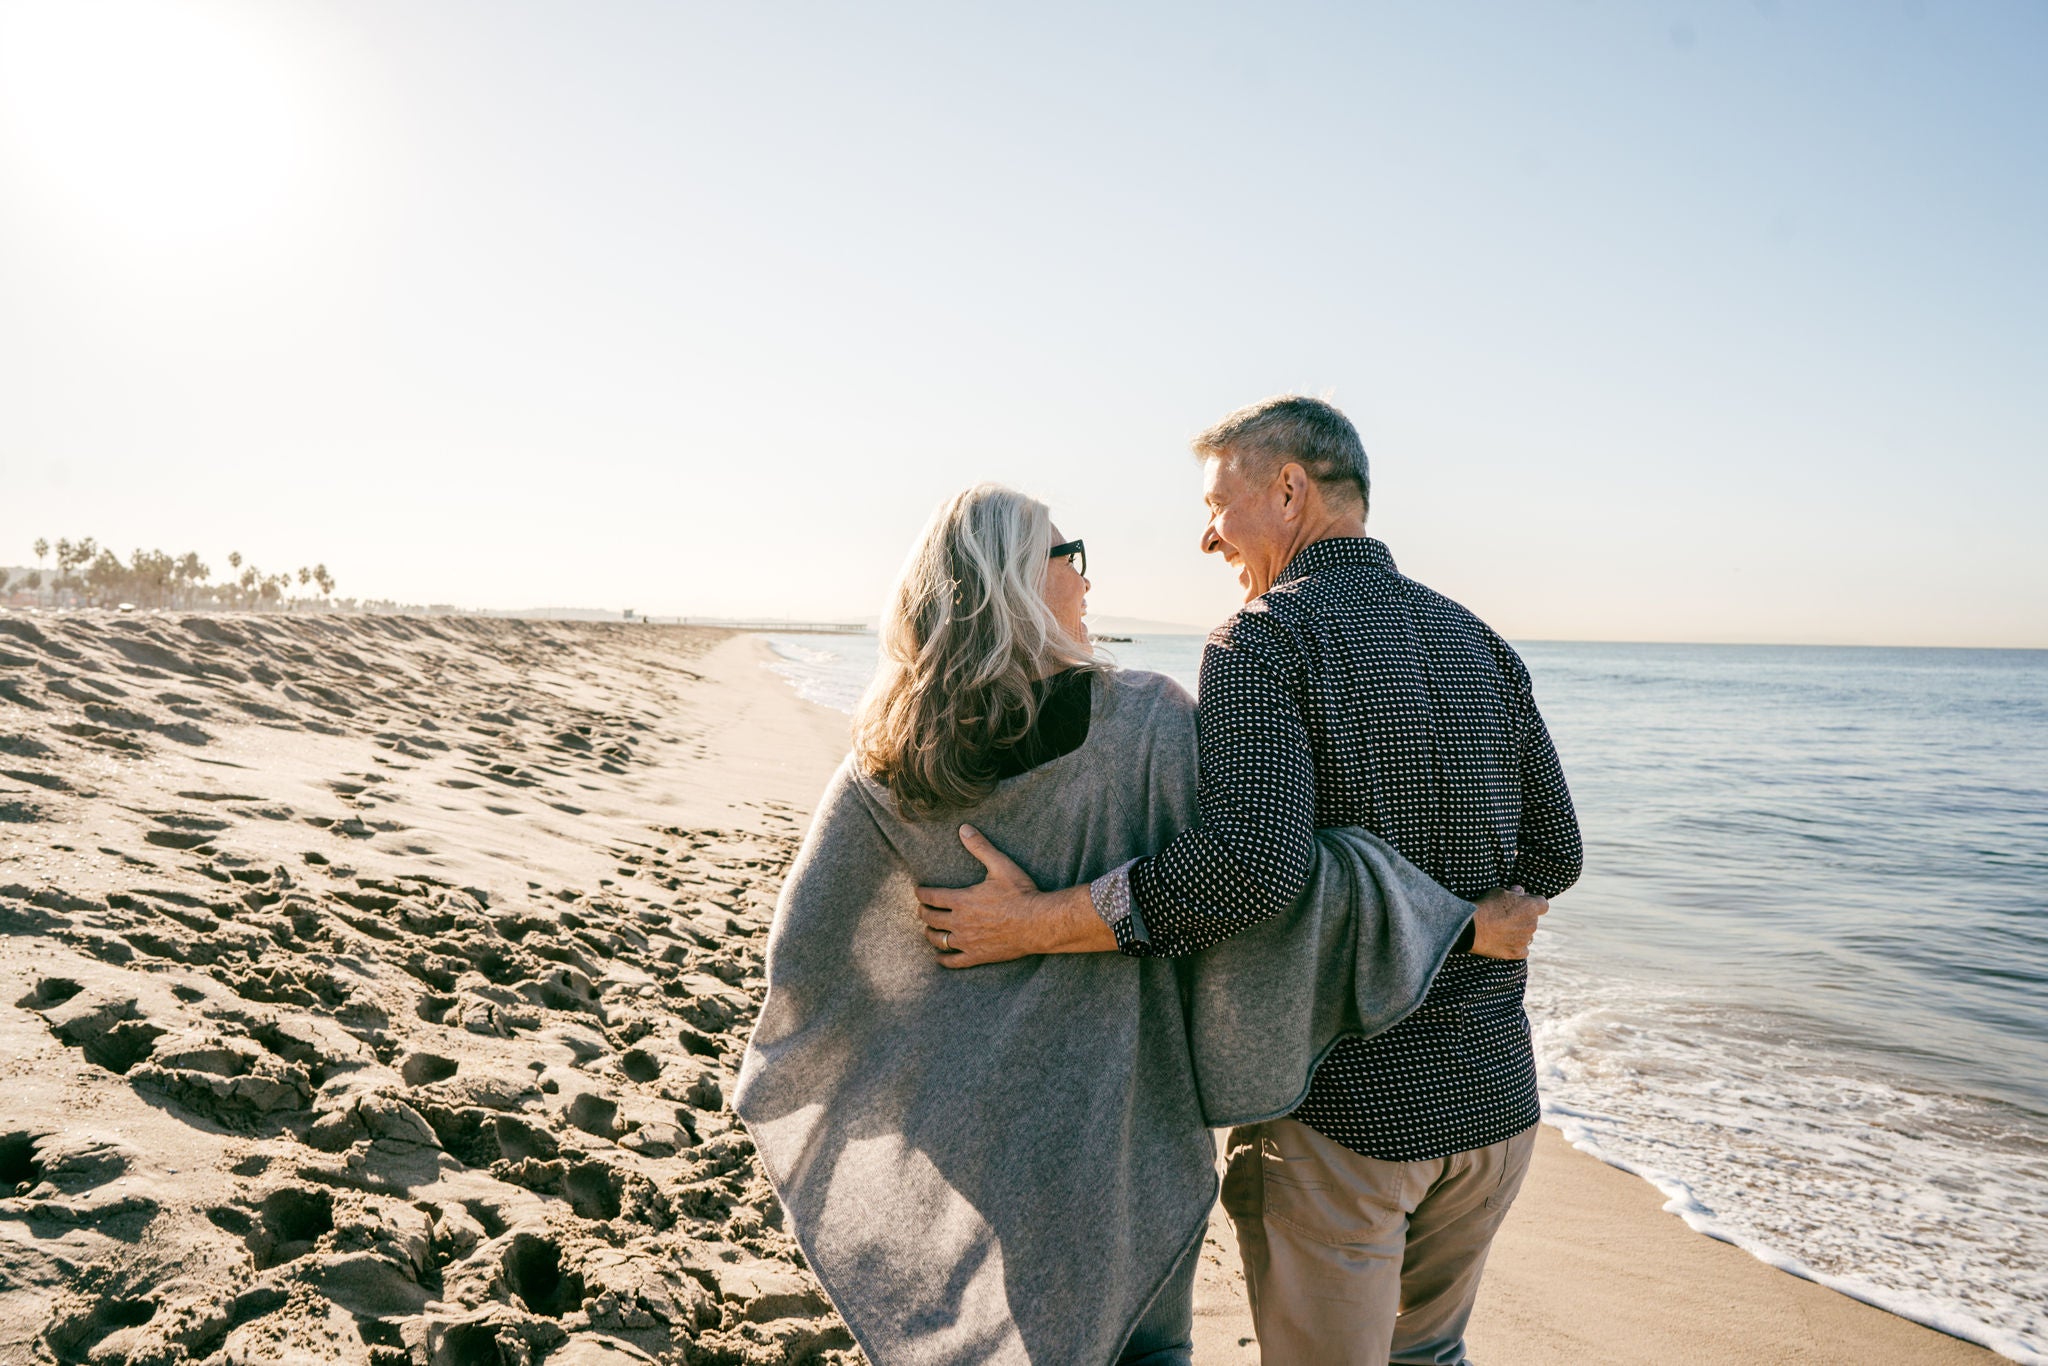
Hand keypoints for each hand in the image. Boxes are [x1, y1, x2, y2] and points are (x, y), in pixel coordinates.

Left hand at [914, 825, 1115, 967]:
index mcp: (961, 900)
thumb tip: (963, 828)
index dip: (921, 893)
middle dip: (923, 912)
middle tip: (922, 910)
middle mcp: (959, 922)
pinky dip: (943, 959)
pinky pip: (953, 961)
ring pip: (938, 939)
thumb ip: (980, 847)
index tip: (918, 891)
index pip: (932, 897)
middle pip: (931, 918)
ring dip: (930, 934)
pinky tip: (940, 957)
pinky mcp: (977, 956)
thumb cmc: (1020, 893)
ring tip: (929, 930)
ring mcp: (967, 941)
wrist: (1037, 923)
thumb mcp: (1000, 866)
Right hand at [1468, 885, 1547, 959]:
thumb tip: (1520, 892)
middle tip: (1507, 916)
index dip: (1534, 902)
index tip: (1523, 902)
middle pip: (1533, 920)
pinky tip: (1505, 942)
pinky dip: (1517, 946)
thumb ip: (1513, 892)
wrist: (1472, 928)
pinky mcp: (1517, 953)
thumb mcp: (1499, 892)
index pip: (1543, 904)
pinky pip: (1523, 950)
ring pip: (1528, 935)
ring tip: (1503, 930)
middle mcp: (1532, 924)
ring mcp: (1525, 940)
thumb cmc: (1485, 906)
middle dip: (1523, 917)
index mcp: (1530, 907)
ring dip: (1520, 932)